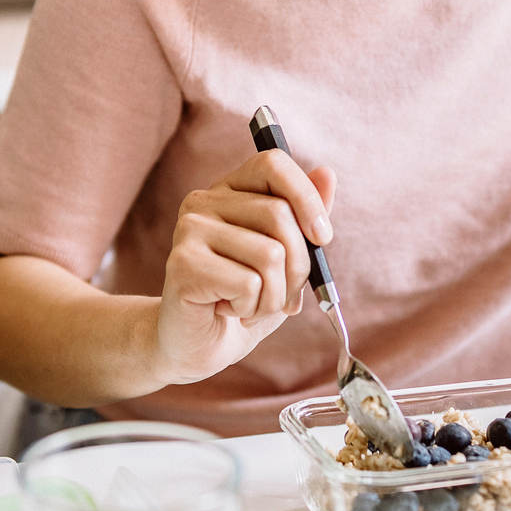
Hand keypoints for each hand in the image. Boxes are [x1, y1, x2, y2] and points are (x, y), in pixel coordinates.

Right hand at [156, 150, 335, 384]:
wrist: (196, 346)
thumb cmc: (242, 300)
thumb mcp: (285, 259)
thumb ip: (304, 218)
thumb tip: (327, 173)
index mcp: (229, 191)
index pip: (272, 164)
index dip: (307, 198)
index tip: (322, 238)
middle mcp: (203, 202)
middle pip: (279, 215)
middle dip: (298, 267)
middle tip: (281, 295)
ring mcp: (189, 230)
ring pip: (270, 254)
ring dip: (274, 296)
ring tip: (250, 306)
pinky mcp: (183, 264)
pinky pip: (249, 284)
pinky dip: (252, 308)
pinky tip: (228, 311)